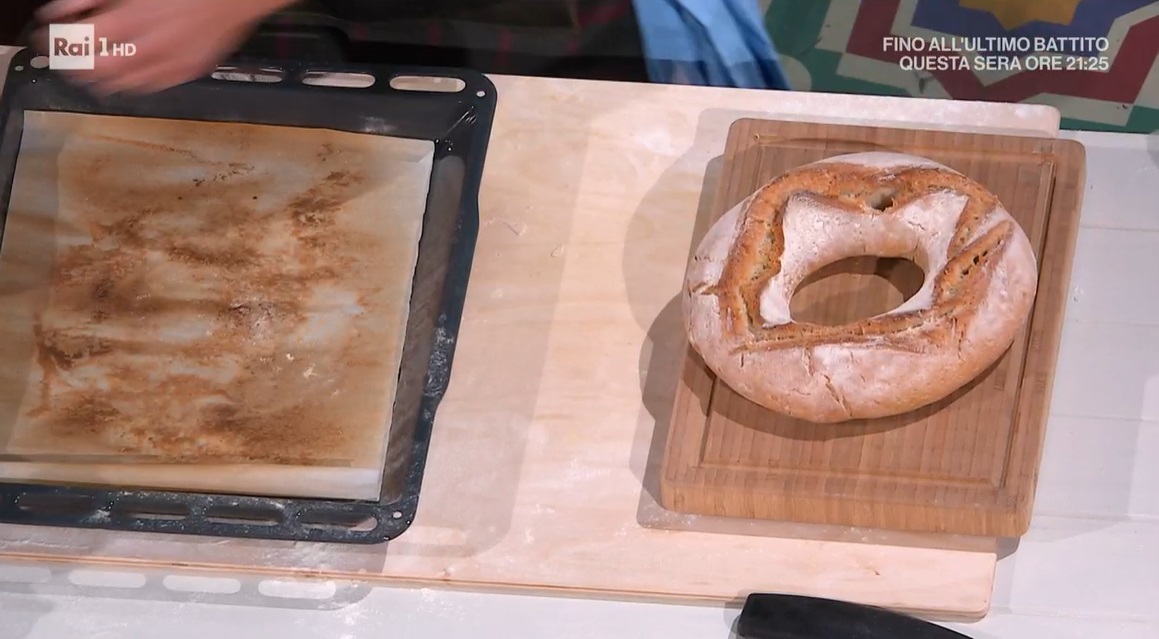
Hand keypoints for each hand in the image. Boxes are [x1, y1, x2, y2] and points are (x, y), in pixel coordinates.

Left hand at [34, 0, 292, 93]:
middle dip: (75, 66)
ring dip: (101, 79)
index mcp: (133, 20)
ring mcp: (173, 63)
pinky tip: (126, 77)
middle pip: (99, 70)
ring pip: (125, 84)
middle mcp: (151, 47)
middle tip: (65, 59)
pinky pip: (154, 85)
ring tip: (90, 72)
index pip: (80, 42)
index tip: (47, 39)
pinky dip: (133, 84)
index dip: (57, 42)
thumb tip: (67, 10)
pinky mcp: (190, 70)